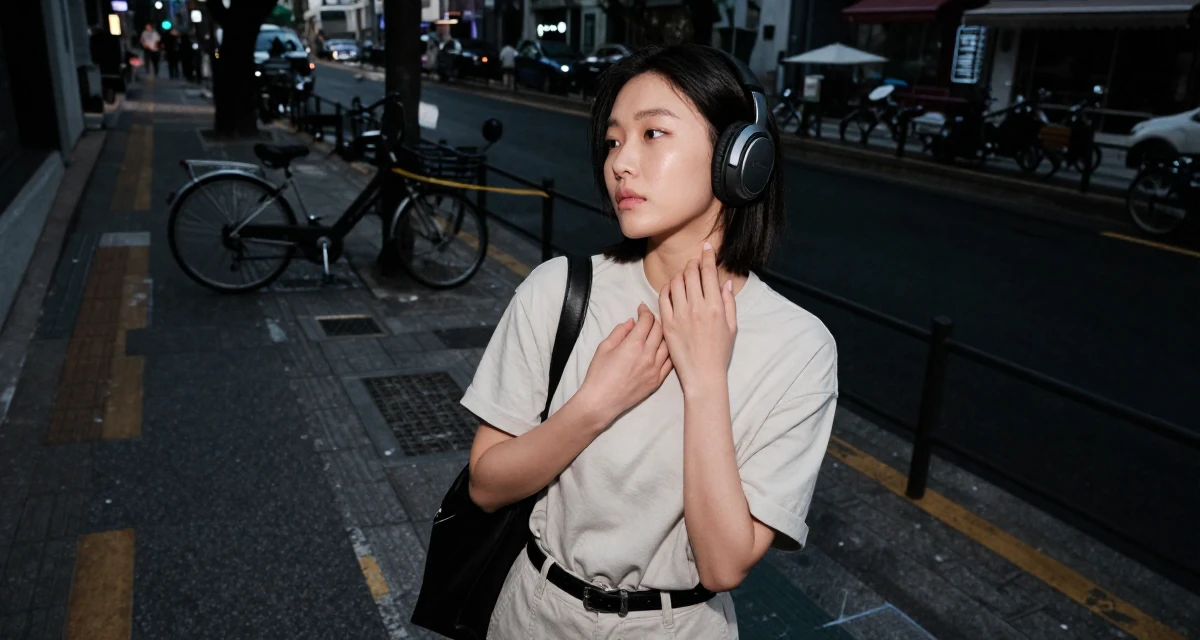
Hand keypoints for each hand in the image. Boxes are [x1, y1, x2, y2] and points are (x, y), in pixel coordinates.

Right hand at [577, 303, 672, 424]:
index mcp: (634, 345)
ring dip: (664, 335)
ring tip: (658, 332)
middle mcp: (648, 355)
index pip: (647, 321)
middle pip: (660, 330)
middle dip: (655, 320)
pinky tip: (664, 349)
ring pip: (668, 345)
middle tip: (649, 319)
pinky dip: (669, 352)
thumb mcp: (604, 347)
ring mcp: (655, 369)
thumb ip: (619, 332)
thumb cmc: (598, 375)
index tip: (642, 309)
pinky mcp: (657, 381)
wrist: (601, 402)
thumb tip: (631, 322)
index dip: (645, 311)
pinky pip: (670, 362)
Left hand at [659, 243, 736, 392]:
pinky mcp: (667, 323)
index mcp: (715, 306)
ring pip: (676, 282)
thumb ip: (729, 302)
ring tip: (684, 276)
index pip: (709, 273)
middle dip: (694, 263)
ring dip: (680, 274)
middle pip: (691, 273)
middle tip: (695, 262)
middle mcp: (697, 307)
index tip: (707, 248)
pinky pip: (663, 297)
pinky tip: (672, 288)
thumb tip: (726, 282)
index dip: (708, 257)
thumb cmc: (719, 352)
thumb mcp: (732, 326)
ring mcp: (680, 314)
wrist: (702, 375)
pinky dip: (667, 288)